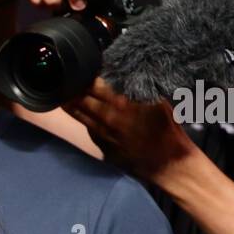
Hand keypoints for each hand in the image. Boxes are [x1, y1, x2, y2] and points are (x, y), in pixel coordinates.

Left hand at [64, 79, 195, 180]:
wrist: (168, 163)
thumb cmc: (167, 129)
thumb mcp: (157, 101)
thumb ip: (137, 88)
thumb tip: (124, 75)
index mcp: (121, 103)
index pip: (93, 85)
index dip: (85, 77)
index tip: (80, 71)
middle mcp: (107, 118)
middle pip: (80, 100)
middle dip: (72, 90)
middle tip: (67, 82)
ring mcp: (102, 134)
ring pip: (79, 116)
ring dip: (71, 104)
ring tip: (64, 95)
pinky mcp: (101, 147)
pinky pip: (89, 130)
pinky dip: (85, 120)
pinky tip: (83, 114)